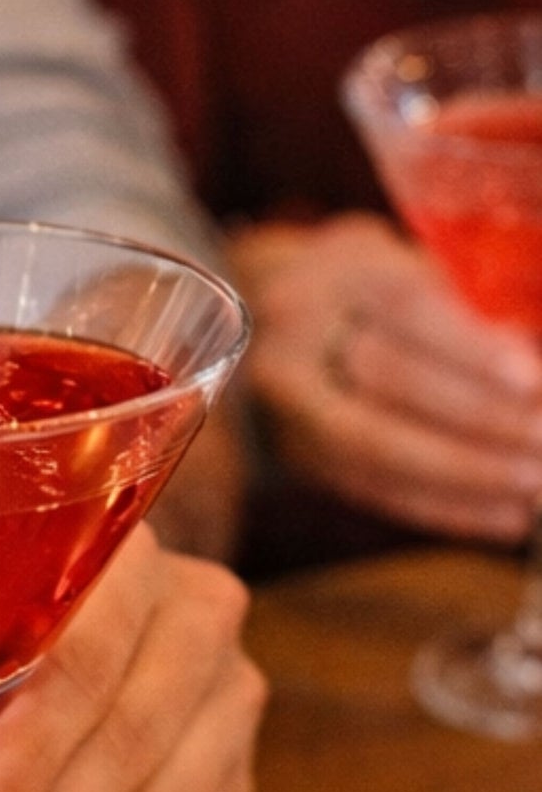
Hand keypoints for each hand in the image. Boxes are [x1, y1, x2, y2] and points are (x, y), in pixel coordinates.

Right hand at [232, 214, 541, 542]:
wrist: (276, 322)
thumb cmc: (372, 296)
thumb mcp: (415, 276)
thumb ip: (469, 316)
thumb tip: (531, 372)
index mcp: (337, 278)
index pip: (406, 308)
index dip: (470, 348)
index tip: (532, 380)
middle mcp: (297, 337)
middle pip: (388, 378)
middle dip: (478, 416)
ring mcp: (289, 405)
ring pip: (377, 444)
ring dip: (467, 473)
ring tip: (533, 485)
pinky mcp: (301, 458)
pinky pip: (375, 490)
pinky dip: (445, 508)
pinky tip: (504, 515)